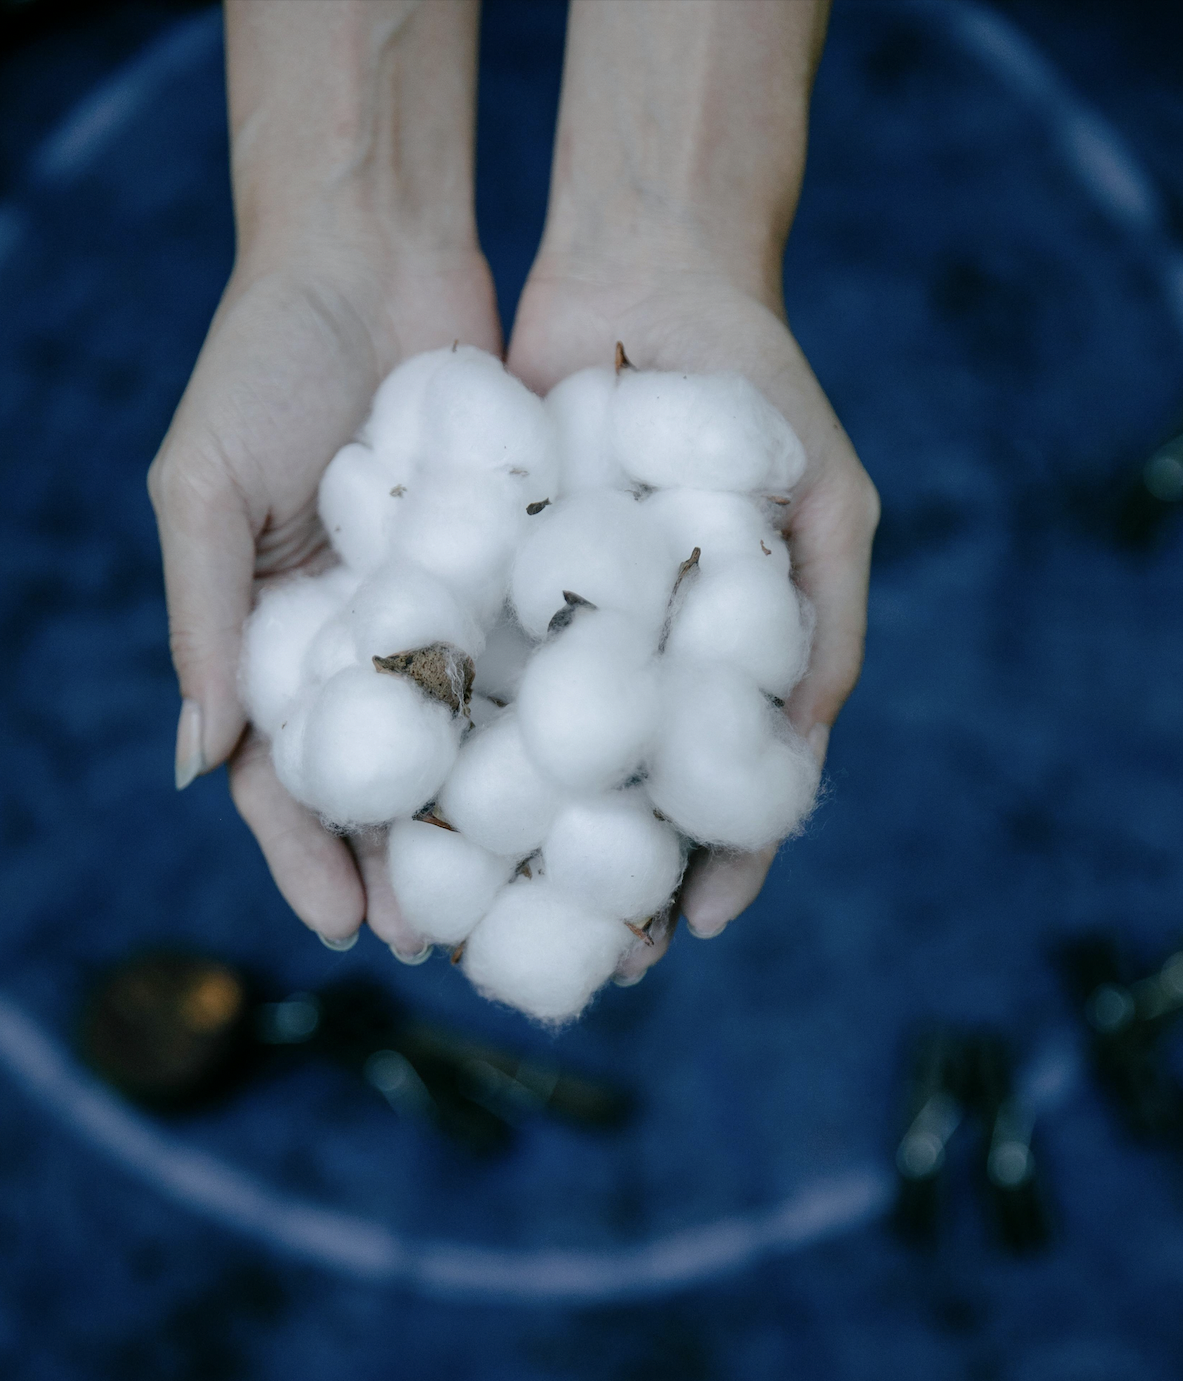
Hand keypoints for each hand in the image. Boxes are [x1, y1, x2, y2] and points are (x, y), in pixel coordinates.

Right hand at [149, 0, 496, 954]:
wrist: (374, 249)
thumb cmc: (261, 359)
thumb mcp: (204, 485)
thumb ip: (202, 618)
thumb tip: (202, 762)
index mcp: (278, 647)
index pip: (294, 782)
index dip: (318, 859)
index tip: (350, 931)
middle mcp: (370, 649)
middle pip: (395, 789)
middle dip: (421, 872)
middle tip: (460, 949)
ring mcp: (448, 618)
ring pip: (477, 748)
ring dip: (502, 828)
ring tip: (540, 901)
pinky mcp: (520, 574)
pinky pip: (542, 666)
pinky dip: (566, 729)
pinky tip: (601, 789)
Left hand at [507, 263, 878, 981]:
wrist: (650, 266)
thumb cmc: (761, 388)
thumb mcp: (826, 502)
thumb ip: (826, 620)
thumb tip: (807, 744)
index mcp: (716, 666)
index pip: (716, 793)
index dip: (706, 867)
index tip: (680, 933)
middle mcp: (630, 662)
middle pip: (612, 796)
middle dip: (592, 879)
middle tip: (569, 957)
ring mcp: (552, 628)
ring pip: (524, 753)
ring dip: (505, 834)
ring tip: (478, 910)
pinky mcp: (481, 582)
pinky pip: (460, 670)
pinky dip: (441, 733)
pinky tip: (417, 795)